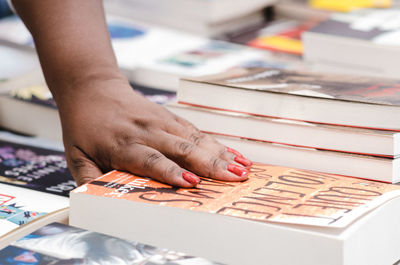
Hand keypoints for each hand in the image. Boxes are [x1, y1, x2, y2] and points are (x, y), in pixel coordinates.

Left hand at [58, 78, 251, 186]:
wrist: (93, 88)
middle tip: (233, 178)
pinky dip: (217, 143)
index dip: (171, 171)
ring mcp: (161, 122)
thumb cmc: (86, 125)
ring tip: (242, 167)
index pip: (150, 159)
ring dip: (221, 154)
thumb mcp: (77, 155)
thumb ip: (88, 179)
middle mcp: (146, 132)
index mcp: (122, 145)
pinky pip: (197, 131)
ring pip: (195, 139)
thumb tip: (96, 201)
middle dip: (210, 164)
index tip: (191, 182)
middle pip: (182, 149)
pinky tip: (234, 153)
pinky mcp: (171, 117)